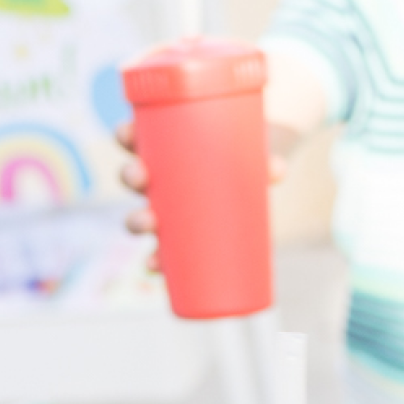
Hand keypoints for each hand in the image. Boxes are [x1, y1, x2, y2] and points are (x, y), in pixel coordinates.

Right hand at [115, 122, 288, 254]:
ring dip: (135, 221)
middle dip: (131, 179)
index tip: (127, 135)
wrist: (252, 181)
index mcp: (166, 150)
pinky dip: (155, 260)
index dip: (125, 137)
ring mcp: (168, 211)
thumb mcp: (252, 156)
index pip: (136, 139)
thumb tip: (277, 171)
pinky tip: (151, 268)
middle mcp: (161, 181)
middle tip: (142, 178)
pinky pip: (161, 249)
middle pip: (135, 179)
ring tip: (149, 224)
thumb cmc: (244, 159)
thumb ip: (264, 163)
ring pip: (141, 215)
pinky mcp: (180, 238)